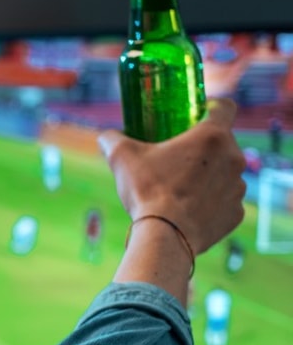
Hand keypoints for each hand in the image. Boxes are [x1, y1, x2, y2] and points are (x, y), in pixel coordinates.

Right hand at [98, 99, 246, 254]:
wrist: (165, 237)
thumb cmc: (147, 191)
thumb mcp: (122, 158)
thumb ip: (112, 139)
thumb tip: (105, 136)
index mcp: (212, 136)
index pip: (225, 107)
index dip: (210, 108)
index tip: (194, 117)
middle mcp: (234, 157)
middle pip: (223, 142)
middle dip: (203, 148)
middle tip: (176, 159)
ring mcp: (238, 187)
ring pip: (225, 172)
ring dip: (209, 175)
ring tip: (180, 188)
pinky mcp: (237, 212)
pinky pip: (226, 200)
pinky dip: (211, 202)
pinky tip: (189, 209)